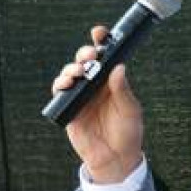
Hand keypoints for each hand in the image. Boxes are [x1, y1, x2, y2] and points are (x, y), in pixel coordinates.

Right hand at [51, 26, 144, 182]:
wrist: (116, 158)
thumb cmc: (127, 133)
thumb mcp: (130, 110)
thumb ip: (122, 90)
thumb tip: (119, 67)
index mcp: (112, 82)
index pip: (105, 58)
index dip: (101, 43)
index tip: (100, 32)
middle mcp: (95, 86)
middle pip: (84, 61)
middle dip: (84, 53)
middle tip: (90, 55)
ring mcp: (81, 96)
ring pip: (69, 73)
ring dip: (71, 68)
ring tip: (78, 72)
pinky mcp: (69, 108)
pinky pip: (60, 91)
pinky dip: (60, 84)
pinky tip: (66, 83)